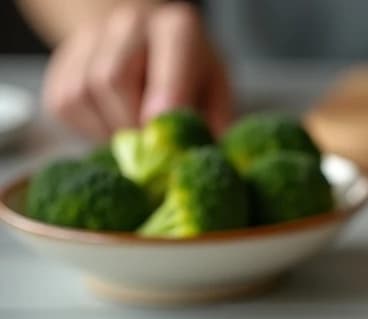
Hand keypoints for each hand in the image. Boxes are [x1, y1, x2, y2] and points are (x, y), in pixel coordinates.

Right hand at [42, 1, 231, 139]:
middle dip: (132, 123)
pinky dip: (90, 128)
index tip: (162, 128)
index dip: (166, 92)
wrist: (146, 54)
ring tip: (135, 135)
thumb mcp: (215, 93)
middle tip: (150, 148)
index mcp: (176, 27)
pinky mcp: (61, 67)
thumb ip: (213, 120)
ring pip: (83, 94)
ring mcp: (88, 41)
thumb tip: (193, 156)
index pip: (168, 52)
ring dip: (110, 129)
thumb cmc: (189, 79)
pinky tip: (114, 125)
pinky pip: (64, 105)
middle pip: (112, 78)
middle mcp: (128, 24)